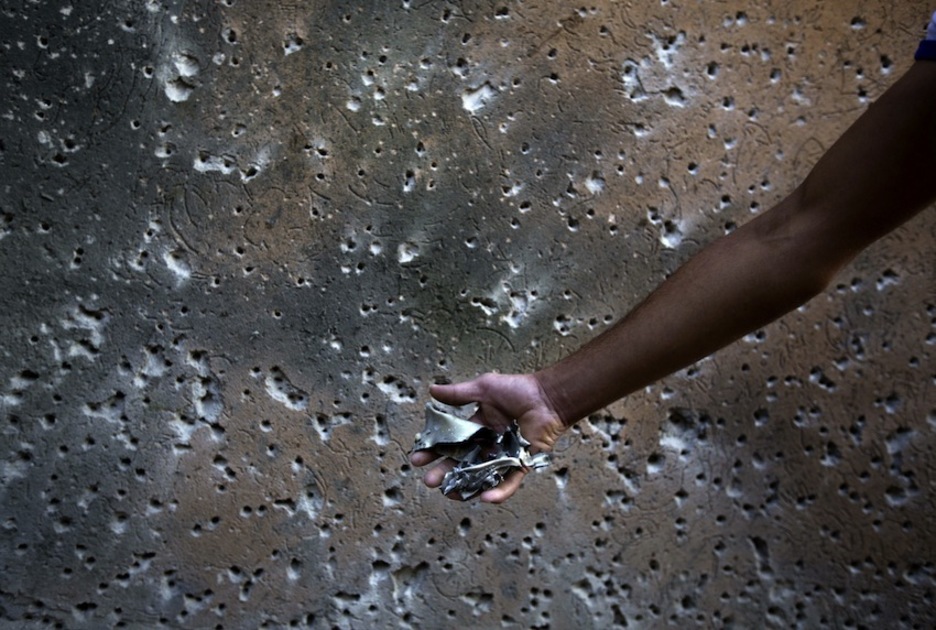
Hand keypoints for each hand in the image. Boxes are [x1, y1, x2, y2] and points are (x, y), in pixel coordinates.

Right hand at [410, 372, 566, 502]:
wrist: (547, 397)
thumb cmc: (518, 390)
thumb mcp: (483, 389)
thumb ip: (458, 394)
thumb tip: (431, 390)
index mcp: (478, 427)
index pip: (451, 442)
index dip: (435, 450)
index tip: (419, 457)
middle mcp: (488, 444)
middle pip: (462, 463)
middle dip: (444, 472)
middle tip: (429, 480)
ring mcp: (503, 456)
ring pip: (481, 476)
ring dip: (465, 486)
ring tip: (449, 492)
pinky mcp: (520, 465)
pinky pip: (508, 482)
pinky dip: (498, 491)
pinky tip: (485, 497)